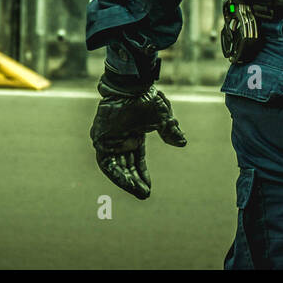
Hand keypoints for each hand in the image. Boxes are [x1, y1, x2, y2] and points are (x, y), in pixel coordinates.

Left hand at [90, 77, 186, 199]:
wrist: (131, 87)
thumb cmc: (145, 99)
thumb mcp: (162, 118)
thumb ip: (170, 131)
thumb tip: (182, 143)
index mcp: (132, 133)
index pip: (136, 158)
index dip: (142, 173)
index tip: (148, 189)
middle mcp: (119, 138)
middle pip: (125, 165)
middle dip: (134, 181)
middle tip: (144, 195)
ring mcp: (109, 139)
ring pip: (116, 167)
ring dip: (126, 181)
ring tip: (139, 193)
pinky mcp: (100, 140)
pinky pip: (107, 164)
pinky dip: (117, 174)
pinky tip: (129, 184)